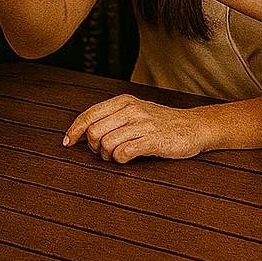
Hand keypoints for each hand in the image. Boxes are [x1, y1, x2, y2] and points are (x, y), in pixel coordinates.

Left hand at [63, 94, 209, 162]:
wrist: (194, 126)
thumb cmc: (161, 122)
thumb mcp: (135, 111)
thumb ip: (113, 117)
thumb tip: (84, 131)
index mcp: (123, 101)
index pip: (89, 115)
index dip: (74, 130)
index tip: (67, 143)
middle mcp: (131, 110)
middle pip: (93, 132)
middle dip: (93, 147)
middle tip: (103, 152)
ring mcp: (142, 124)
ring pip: (106, 143)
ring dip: (107, 156)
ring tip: (118, 156)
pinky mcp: (152, 140)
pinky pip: (124, 152)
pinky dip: (120, 159)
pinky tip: (127, 158)